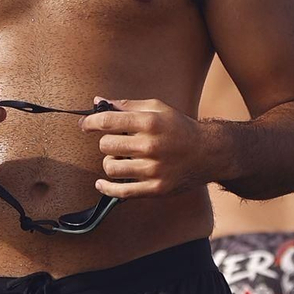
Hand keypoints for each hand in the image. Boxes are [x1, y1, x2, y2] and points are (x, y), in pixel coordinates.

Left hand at [78, 98, 210, 199]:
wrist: (209, 152)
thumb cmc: (180, 127)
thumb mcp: (157, 108)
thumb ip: (127, 105)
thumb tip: (97, 101)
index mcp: (150, 123)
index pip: (107, 121)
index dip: (90, 122)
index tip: (84, 125)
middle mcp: (150, 146)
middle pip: (106, 145)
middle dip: (105, 142)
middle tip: (114, 142)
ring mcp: (153, 170)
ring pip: (111, 168)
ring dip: (110, 162)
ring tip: (120, 158)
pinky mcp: (155, 189)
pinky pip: (121, 192)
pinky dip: (106, 188)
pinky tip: (101, 183)